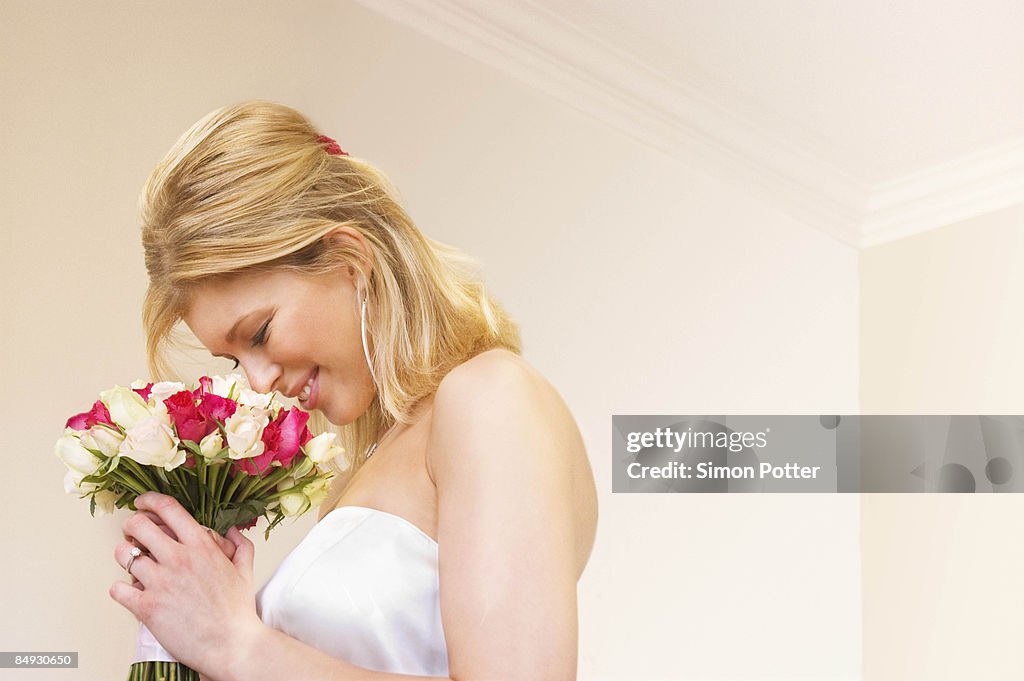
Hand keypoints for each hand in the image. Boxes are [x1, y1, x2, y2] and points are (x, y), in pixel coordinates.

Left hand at [109, 492, 263, 673]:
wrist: (231, 644)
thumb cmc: (238, 611)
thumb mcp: (245, 570)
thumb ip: (241, 545)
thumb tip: (233, 531)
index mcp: (201, 545)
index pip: (168, 508)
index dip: (150, 500)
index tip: (142, 502)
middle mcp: (178, 558)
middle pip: (138, 525)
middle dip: (131, 526)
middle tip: (134, 535)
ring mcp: (160, 582)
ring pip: (123, 555)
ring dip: (124, 557)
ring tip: (132, 565)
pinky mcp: (146, 607)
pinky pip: (117, 589)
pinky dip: (120, 590)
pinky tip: (131, 593)